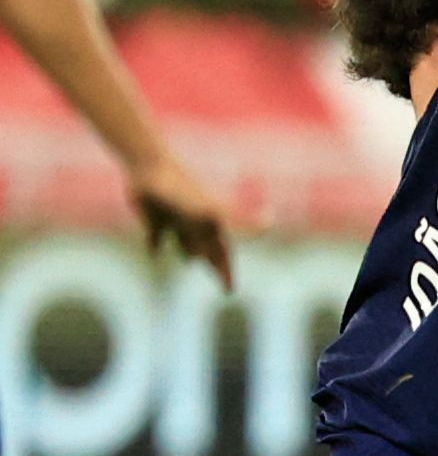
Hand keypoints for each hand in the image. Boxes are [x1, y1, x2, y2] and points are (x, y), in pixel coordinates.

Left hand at [126, 151, 234, 286]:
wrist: (149, 164)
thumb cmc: (179, 189)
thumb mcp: (209, 209)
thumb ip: (240, 218)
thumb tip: (270, 225)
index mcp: (211, 225)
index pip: (222, 254)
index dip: (227, 273)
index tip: (229, 291)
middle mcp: (196, 223)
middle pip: (208, 250)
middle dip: (216, 267)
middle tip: (223, 287)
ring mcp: (175, 218)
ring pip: (185, 241)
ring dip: (189, 252)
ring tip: (191, 262)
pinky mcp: (154, 215)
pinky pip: (155, 234)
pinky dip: (156, 243)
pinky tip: (154, 252)